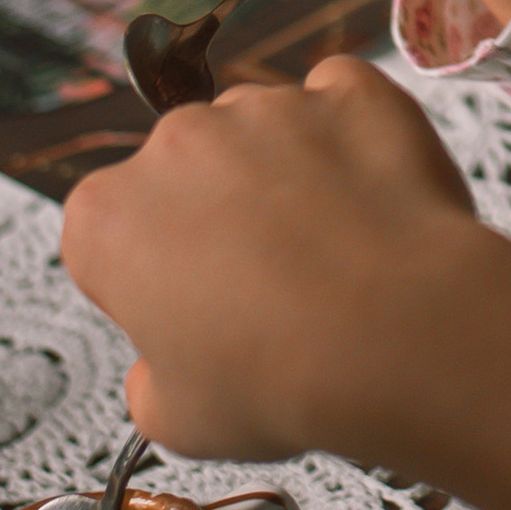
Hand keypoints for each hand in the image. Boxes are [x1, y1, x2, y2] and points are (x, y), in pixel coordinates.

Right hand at [60, 57, 510, 509]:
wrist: (404, 335)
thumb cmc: (287, 385)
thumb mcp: (183, 419)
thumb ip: (158, 376)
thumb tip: (174, 367)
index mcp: (107, 220)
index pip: (106, 234)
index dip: (157, 283)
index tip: (207, 321)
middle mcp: (175, 143)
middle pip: (189, 175)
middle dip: (229, 224)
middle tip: (287, 299)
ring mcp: (267, 106)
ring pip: (272, 135)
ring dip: (301, 180)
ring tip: (354, 261)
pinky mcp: (357, 90)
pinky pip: (351, 103)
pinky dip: (370, 140)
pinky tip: (395, 206)